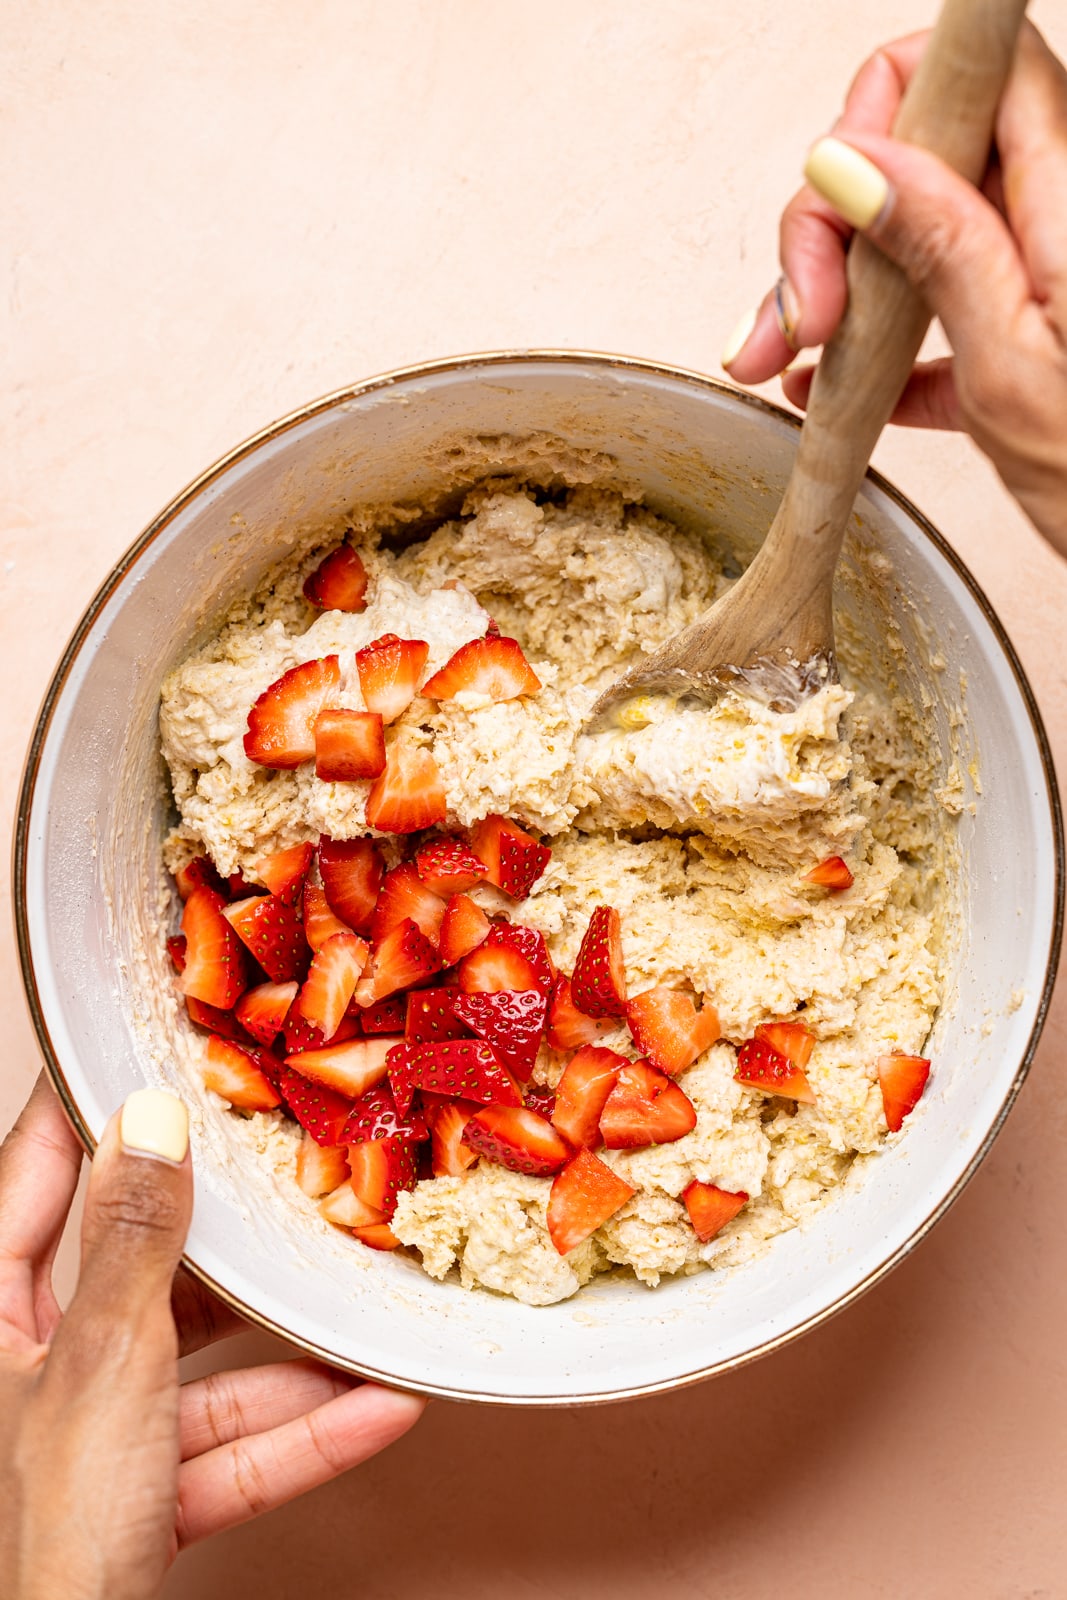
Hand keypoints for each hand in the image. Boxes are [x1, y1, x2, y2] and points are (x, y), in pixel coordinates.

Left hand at [0, 1075, 424, 1599]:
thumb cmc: (43, 1545)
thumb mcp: (105, 1368)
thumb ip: (138, 1242)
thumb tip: (154, 1121)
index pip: (34, 1171)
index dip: (91, 1107)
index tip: (149, 1053)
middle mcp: (26, 1363)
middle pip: (135, 1267)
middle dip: (227, 1241)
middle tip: (279, 1170)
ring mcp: (82, 1436)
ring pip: (194, 1365)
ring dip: (285, 1356)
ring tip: (360, 1310)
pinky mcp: (134, 1499)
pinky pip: (223, 1448)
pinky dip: (294, 1434)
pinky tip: (370, 1409)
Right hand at [721, 22, 1066, 559]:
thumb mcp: (1016, 372)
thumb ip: (943, 251)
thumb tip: (855, 161)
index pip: (981, 67)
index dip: (891, 101)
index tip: (840, 189)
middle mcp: (1058, 220)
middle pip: (923, 153)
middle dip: (833, 223)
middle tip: (804, 316)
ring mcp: (1039, 277)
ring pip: (915, 231)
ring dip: (835, 291)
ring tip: (785, 361)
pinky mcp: (1026, 335)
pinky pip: (937, 306)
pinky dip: (876, 344)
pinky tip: (830, 389)